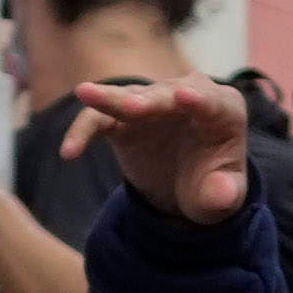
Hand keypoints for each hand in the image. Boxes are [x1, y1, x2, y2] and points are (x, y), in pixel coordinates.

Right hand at [58, 65, 250, 224]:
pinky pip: (100, 118)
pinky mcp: (124, 116)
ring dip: (108, 98)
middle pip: (165, 95)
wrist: (185, 188)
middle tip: (132, 109)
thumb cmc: (210, 187)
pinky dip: (83, 131)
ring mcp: (153, 104)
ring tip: (85, 94)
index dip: (198, 99)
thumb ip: (224, 194)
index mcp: (222, 110)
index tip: (184, 97)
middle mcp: (187, 96)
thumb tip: (221, 194)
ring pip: (128, 97)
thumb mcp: (222, 197)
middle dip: (149, 101)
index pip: (211, 101)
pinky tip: (69, 152)